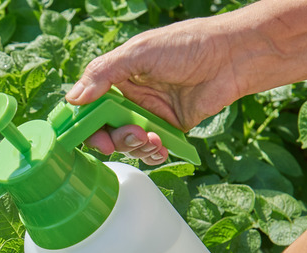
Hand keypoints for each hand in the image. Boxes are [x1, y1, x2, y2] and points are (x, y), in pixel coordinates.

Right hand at [67, 17, 242, 163]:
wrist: (232, 56)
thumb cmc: (187, 44)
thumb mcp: (139, 52)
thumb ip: (104, 73)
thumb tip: (73, 99)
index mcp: (118, 77)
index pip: (90, 105)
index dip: (84, 123)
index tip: (88, 135)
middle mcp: (131, 97)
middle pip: (106, 129)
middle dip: (112, 139)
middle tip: (126, 137)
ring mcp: (150, 115)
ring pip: (128, 143)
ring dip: (134, 147)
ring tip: (151, 138)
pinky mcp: (171, 129)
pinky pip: (152, 149)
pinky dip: (152, 154)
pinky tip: (160, 148)